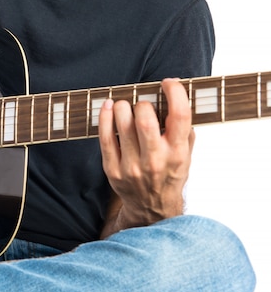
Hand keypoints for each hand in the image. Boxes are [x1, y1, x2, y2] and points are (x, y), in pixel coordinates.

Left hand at [98, 78, 194, 228]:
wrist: (152, 208)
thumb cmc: (169, 175)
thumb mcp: (186, 155)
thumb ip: (184, 129)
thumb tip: (178, 95)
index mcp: (178, 153)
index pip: (180, 116)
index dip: (174, 93)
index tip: (168, 83)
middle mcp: (156, 160)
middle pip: (146, 121)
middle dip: (142, 104)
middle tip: (141, 104)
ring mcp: (132, 167)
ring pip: (123, 127)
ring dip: (122, 108)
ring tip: (124, 105)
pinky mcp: (113, 170)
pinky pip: (105, 138)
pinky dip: (105, 118)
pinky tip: (108, 107)